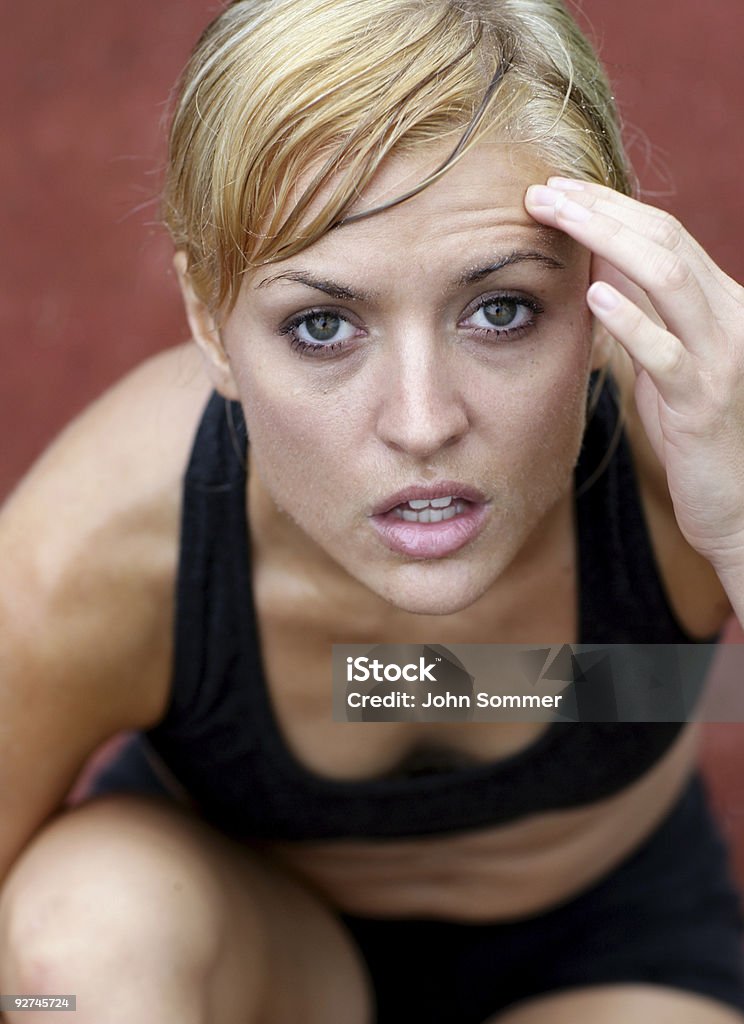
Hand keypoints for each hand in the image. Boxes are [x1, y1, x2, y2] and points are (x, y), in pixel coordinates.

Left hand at [524, 177, 743, 576]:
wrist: (737, 502)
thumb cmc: (696, 432)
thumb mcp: (667, 362)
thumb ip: (643, 314)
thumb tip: (598, 264)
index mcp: (721, 303)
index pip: (666, 235)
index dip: (610, 207)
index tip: (558, 190)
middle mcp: (731, 317)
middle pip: (664, 240)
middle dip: (600, 210)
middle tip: (542, 191)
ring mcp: (722, 356)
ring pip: (668, 278)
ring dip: (605, 240)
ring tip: (556, 219)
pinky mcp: (704, 400)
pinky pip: (665, 351)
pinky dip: (629, 318)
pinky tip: (592, 295)